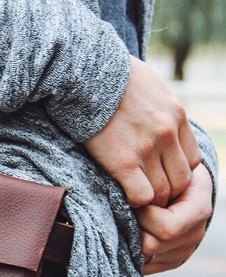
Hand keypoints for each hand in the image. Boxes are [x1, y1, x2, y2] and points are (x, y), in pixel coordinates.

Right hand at [83, 57, 200, 207]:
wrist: (84, 75)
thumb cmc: (108, 77)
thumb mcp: (149, 85)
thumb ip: (159, 107)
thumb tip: (154, 118)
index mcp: (176, 116)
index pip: (191, 160)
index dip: (175, 174)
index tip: (157, 176)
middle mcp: (167, 134)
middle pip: (180, 181)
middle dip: (165, 192)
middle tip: (145, 192)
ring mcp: (146, 149)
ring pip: (162, 192)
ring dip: (149, 199)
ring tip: (131, 195)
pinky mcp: (122, 162)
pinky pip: (140, 196)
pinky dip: (134, 201)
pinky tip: (121, 193)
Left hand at [137, 164, 212, 274]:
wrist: (179, 185)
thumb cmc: (168, 172)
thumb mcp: (165, 168)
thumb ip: (154, 181)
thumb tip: (132, 197)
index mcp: (199, 209)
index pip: (167, 228)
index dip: (145, 216)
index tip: (137, 202)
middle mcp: (195, 235)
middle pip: (151, 246)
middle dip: (134, 229)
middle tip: (127, 214)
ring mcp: (184, 251)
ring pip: (144, 257)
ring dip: (130, 240)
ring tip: (130, 221)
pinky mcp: (172, 261)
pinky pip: (144, 266)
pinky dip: (132, 252)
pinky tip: (131, 234)